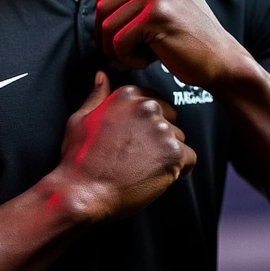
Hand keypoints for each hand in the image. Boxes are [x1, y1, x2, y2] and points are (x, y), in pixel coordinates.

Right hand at [57, 72, 195, 222]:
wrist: (83, 193)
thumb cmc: (79, 160)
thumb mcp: (80, 119)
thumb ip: (97, 96)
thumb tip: (101, 77)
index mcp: (127, 96)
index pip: (155, 102)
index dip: (147, 125)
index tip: (136, 140)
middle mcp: (147, 107)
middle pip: (170, 121)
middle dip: (160, 139)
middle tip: (138, 158)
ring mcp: (162, 129)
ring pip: (180, 141)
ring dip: (168, 155)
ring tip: (144, 169)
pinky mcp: (174, 153)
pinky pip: (190, 159)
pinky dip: (179, 171)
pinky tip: (158, 177)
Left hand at [95, 0, 241, 88]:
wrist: (222, 60)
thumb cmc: (189, 39)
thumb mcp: (165, 5)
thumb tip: (97, 7)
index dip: (105, 20)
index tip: (115, 42)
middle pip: (102, 6)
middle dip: (105, 37)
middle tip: (120, 56)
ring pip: (106, 24)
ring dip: (114, 50)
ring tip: (135, 59)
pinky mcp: (156, 15)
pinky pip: (118, 41)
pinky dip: (126, 58)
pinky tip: (146, 62)